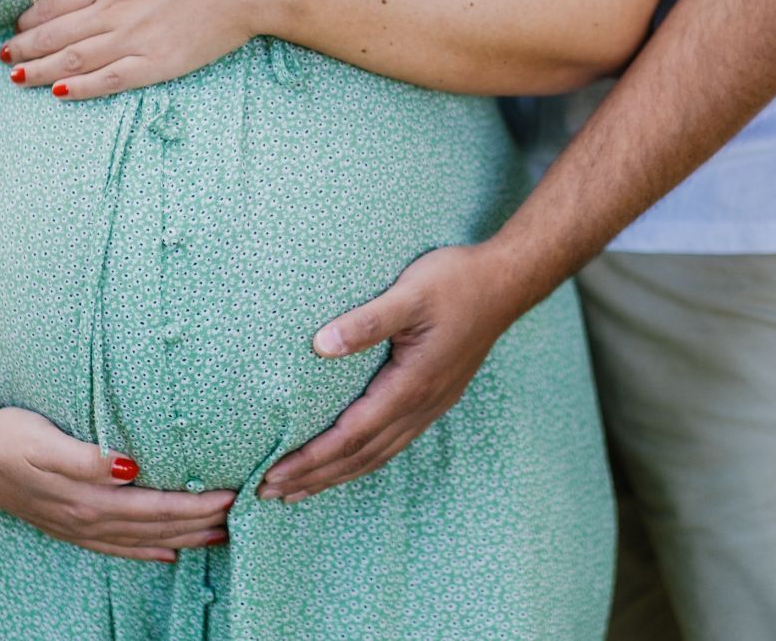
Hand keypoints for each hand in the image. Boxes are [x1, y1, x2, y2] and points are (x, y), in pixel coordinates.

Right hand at [0, 404, 235, 562]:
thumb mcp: (46, 441)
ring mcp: (76, 526)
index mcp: (89, 499)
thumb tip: (129, 467)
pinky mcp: (67, 524)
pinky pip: (116, 547)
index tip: (232, 496)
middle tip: (241, 514)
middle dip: (201, 524)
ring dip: (183, 539)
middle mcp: (87, 519)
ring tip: (220, 535)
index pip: (157, 509)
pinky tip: (167, 555)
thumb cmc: (9, 435)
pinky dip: (146, 553)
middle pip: (157, 528)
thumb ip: (86, 458)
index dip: (196, 506)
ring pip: (142, 541)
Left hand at [3, 0, 276, 98]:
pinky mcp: (158, 63)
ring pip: (75, 60)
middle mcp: (113, 11)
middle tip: (5, 57)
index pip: (55, 3)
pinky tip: (60, 92)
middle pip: (56, 34)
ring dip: (41, 69)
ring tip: (18, 77)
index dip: (31, 19)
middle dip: (26, 47)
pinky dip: (82, 87)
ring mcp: (134, 40)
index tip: (18, 29)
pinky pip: (111, 79)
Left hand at [257, 242, 529, 501]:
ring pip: (379, 454)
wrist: (506, 282)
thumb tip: (320, 346)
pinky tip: (350, 461)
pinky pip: (393, 441)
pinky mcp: (436, 395)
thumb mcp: (409, 293)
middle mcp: (422, 404)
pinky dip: (364, 459)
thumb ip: (366, 322)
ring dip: (337, 474)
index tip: (273, 473)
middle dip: (315, 476)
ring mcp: (432, 403)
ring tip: (300, 489)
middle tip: (269, 493)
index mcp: (412, 383)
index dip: (312, 457)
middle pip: (361, 455)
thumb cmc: (456, 282)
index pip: (351, 435)